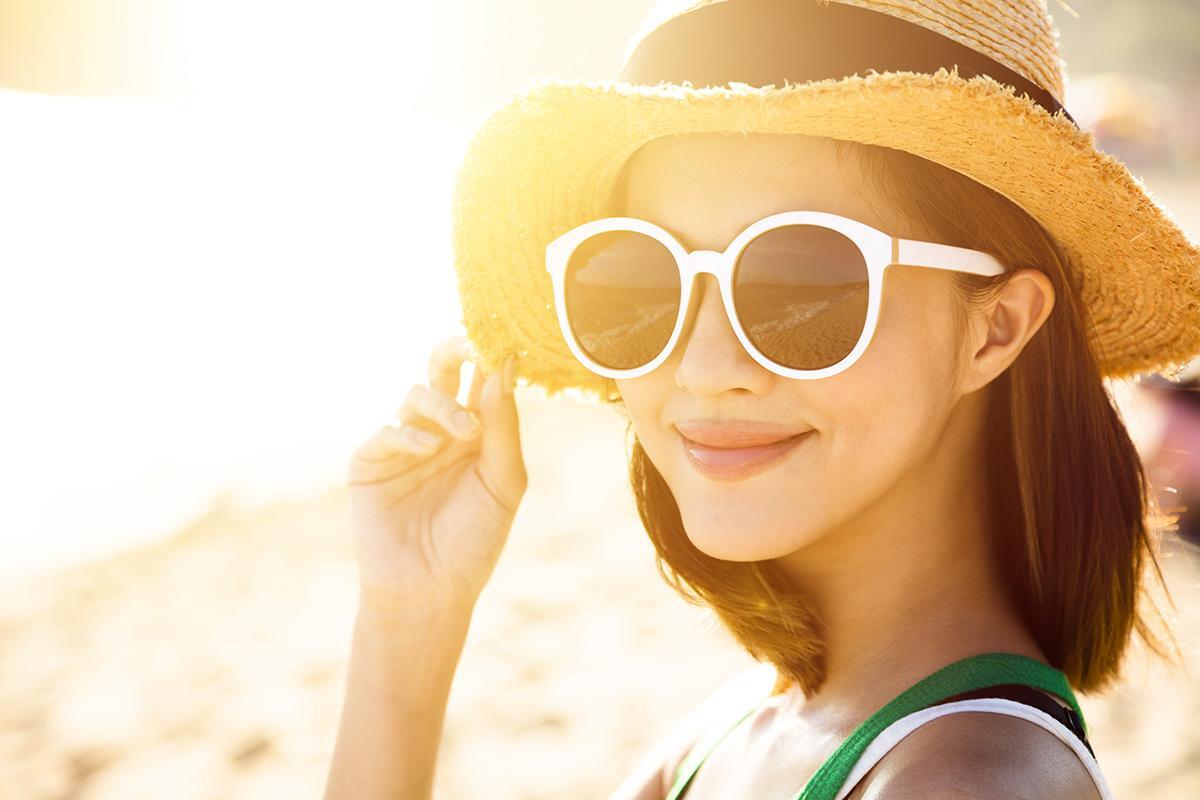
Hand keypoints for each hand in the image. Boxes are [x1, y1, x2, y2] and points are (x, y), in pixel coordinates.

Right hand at [347, 337, 525, 614]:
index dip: (491, 356)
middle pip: (443, 371)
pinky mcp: (371, 462)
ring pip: (417, 394)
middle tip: (471, 341)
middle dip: (455, 349)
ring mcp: (404, 444)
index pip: (483, 381)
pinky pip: (388, 431)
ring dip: (442, 405)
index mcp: (477, 434)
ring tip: (462, 432)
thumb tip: (506, 365)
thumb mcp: (503, 481)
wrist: (430, 591)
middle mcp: (440, 431)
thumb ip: (503, 425)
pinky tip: (429, 450)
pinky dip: (410, 434)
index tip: (504, 337)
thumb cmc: (473, 541)